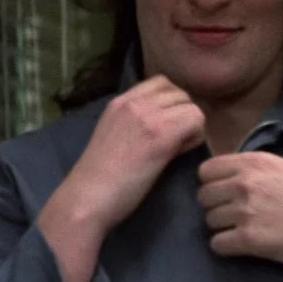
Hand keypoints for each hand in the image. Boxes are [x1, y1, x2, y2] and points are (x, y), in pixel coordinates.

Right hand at [45, 75, 205, 235]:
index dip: (170, 104)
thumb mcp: (113, 138)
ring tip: (177, 148)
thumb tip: (165, 125)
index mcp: (119, 102)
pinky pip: (196, 119)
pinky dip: (195, 136)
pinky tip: (179, 154)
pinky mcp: (161, 134)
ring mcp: (147, 116)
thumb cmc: (97, 180)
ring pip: (190, 104)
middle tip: (175, 141)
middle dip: (183, 114)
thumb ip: (134, 125)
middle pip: (178, 92)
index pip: (160, 83)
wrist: (86, 198)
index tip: (165, 128)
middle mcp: (133, 102)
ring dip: (191, 125)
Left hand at [196, 151, 282, 274]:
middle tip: (236, 217)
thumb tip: (227, 178)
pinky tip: (245, 246)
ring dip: (222, 228)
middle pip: (203, 196)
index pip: (206, 170)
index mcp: (255, 162)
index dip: (213, 184)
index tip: (225, 195)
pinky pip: (217, 244)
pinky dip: (227, 248)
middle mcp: (246, 182)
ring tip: (246, 231)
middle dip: (215, 207)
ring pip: (209, 221)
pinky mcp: (249, 239)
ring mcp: (246, 211)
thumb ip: (255, 171)